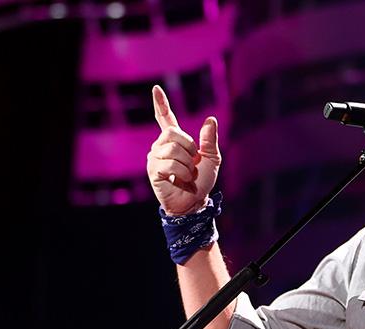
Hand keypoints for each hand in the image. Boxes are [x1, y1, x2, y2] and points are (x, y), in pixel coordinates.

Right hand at [147, 85, 220, 214]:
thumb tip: (210, 119)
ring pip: (173, 150)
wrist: (194, 202)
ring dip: (187, 165)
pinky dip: (183, 174)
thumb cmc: (201, 181)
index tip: (156, 89)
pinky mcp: (153, 170)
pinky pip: (170, 164)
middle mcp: (161, 146)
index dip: (161, 104)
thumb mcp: (212, 159)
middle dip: (189, 149)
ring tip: (187, 176)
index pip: (166, 118)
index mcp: (174, 141)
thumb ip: (209, 140)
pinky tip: (181, 181)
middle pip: (174, 133)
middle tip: (191, 164)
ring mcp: (154, 158)